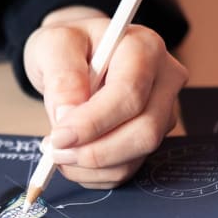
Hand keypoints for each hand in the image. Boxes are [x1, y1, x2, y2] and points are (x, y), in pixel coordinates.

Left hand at [23, 5, 186, 188]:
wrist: (77, 53)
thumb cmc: (70, 44)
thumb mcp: (53, 44)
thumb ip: (62, 76)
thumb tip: (68, 117)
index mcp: (144, 48)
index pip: (129, 94)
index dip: (93, 122)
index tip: (59, 137)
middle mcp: (163, 80)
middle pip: (144, 131)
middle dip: (95, 151)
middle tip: (55, 151)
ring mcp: (163, 111)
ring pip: (137, 156)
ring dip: (92, 166)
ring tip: (58, 153)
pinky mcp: (152, 136)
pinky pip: (128, 167)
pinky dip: (96, 173)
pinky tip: (74, 158)